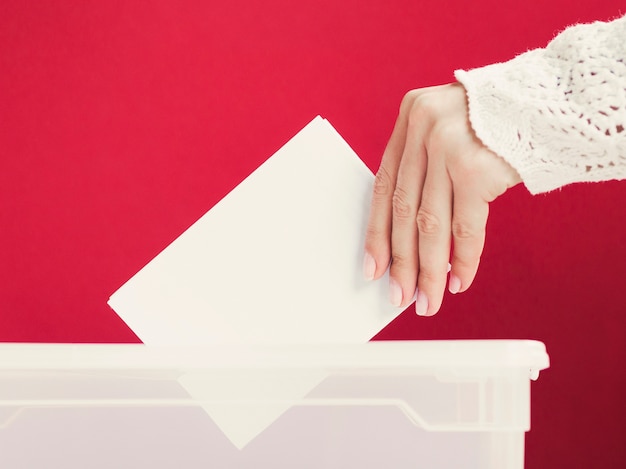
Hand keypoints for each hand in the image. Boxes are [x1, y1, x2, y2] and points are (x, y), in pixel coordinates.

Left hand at [363, 83, 520, 315]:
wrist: (555, 101)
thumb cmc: (501, 121)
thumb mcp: (450, 126)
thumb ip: (425, 163)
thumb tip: (409, 234)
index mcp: (411, 116)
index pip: (384, 184)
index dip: (377, 231)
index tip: (374, 267)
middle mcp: (423, 128)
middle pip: (403, 209)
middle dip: (402, 261)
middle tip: (400, 296)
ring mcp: (448, 146)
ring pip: (430, 224)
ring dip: (428, 270)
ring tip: (427, 301)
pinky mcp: (476, 169)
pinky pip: (465, 228)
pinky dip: (463, 260)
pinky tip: (458, 282)